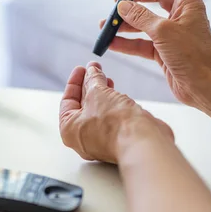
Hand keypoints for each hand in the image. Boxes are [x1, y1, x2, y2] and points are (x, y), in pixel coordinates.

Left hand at [59, 62, 173, 162]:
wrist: (143, 141)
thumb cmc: (115, 124)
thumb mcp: (98, 92)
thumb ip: (93, 79)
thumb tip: (91, 71)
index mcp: (69, 129)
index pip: (67, 101)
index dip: (75, 81)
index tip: (82, 69)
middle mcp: (82, 138)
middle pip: (82, 106)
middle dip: (89, 85)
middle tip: (95, 70)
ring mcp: (101, 141)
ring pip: (98, 112)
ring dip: (102, 94)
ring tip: (107, 79)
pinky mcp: (118, 140)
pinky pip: (110, 119)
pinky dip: (112, 105)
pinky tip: (117, 94)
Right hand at [99, 0, 210, 107]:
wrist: (205, 88)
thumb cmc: (193, 57)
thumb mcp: (163, 32)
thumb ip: (141, 17)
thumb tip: (122, 6)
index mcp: (188, 2)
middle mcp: (181, 14)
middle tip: (116, 2)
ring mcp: (172, 33)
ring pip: (145, 20)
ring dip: (126, 22)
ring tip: (106, 24)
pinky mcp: (164, 51)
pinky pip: (141, 42)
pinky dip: (127, 42)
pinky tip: (111, 43)